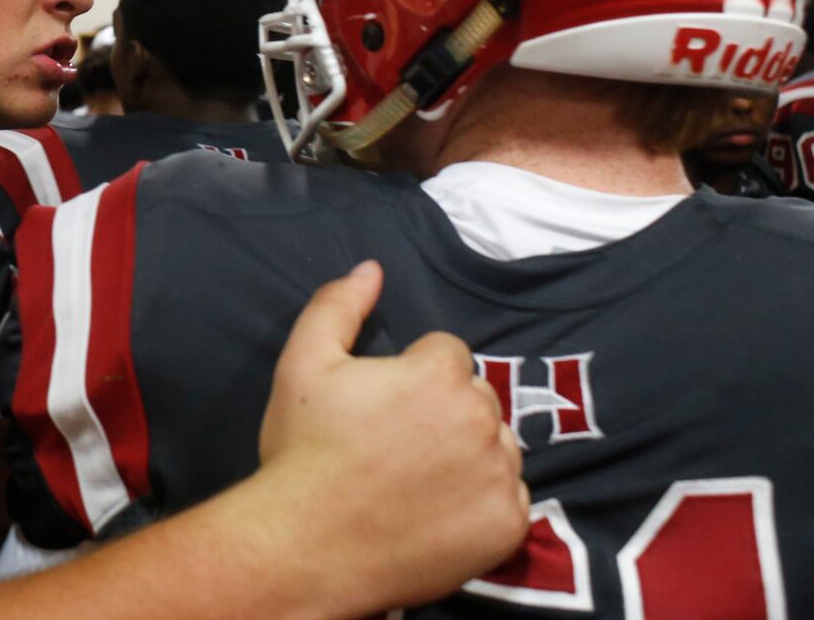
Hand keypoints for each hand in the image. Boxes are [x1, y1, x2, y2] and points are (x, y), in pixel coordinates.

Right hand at [258, 260, 528, 615]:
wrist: (304, 546)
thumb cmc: (303, 451)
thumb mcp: (303, 363)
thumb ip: (338, 306)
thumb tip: (371, 269)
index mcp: (439, 374)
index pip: (447, 354)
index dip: (413, 376)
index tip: (384, 406)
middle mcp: (480, 420)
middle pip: (476, 397)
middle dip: (445, 411)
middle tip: (397, 445)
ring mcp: (498, 476)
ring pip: (497, 446)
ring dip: (471, 453)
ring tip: (418, 479)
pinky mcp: (506, 525)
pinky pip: (510, 499)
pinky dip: (484, 503)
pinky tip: (439, 511)